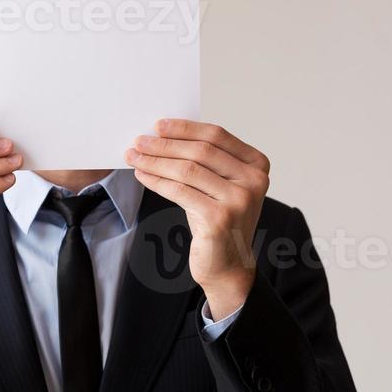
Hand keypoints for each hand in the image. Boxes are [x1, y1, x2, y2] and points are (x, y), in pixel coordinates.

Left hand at [125, 120, 269, 320]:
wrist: (228, 265)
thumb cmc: (218, 221)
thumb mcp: (219, 185)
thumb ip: (205, 160)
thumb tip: (162, 135)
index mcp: (257, 165)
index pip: (217, 136)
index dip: (185, 128)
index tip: (158, 125)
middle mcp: (253, 181)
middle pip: (200, 151)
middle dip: (165, 144)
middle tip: (139, 141)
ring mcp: (238, 200)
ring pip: (187, 170)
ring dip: (155, 161)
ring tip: (134, 157)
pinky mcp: (219, 219)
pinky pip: (179, 192)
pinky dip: (156, 181)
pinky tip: (142, 175)